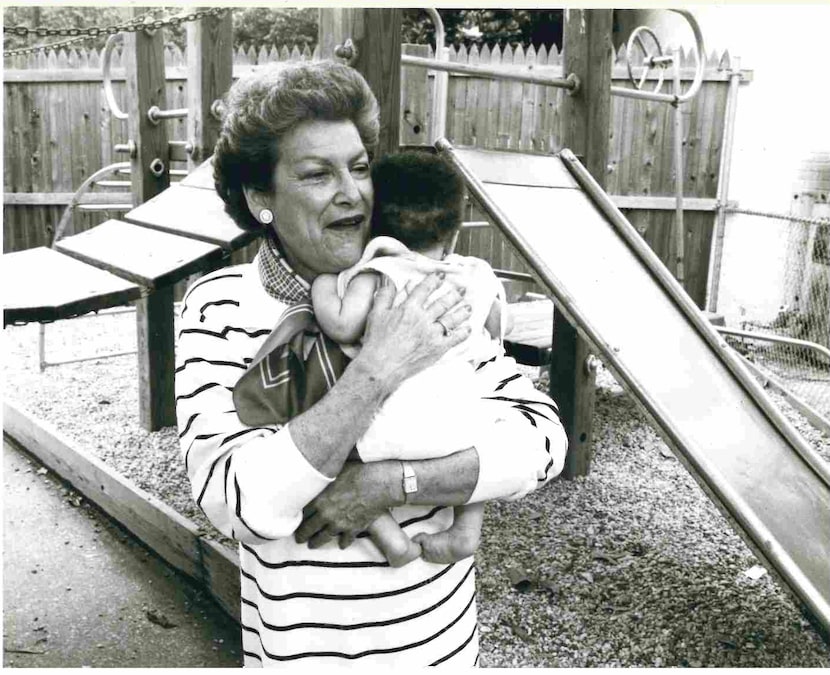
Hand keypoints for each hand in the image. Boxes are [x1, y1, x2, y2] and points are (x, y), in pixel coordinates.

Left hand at [294, 462, 392, 549]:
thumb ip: (324, 478)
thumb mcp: (335, 471)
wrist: (379, 485)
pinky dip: (343, 542)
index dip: (297, 517)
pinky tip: (341, 544)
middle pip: (310, 529)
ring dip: (317, 542)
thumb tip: (317, 470)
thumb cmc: (358, 472)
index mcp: (319, 500)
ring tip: (313, 545)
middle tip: (299, 539)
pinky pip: (346, 540)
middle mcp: (326, 515)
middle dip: (303, 535)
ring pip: (324, 537)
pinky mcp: (354, 529)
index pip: (302, 513)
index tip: (294, 520)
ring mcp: (340, 525)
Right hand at [358, 272, 472, 390]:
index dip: (434, 280)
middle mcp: (424, 319)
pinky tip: (468, 329)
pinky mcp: (437, 349)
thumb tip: (388, 280)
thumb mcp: (376, 314)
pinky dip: (463, 333)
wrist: (381, 366)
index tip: (442, 275)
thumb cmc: (377, 341)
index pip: (425, 289)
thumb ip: (385, 295)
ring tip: (469, 307)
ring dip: (462, 311)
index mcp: (409, 308)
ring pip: (451, 319)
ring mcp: (432, 334)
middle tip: (462, 289)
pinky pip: (454, 338)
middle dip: (454, 294)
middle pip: (443, 303)